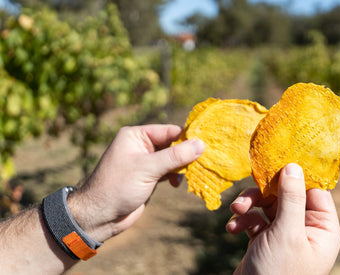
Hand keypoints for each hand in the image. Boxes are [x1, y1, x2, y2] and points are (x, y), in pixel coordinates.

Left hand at [68, 124, 203, 241]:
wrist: (99, 216)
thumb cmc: (118, 187)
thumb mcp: (148, 168)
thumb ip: (175, 156)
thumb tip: (201, 144)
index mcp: (136, 135)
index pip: (169, 131)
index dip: (187, 138)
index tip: (206, 145)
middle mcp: (141, 145)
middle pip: (172, 144)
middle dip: (186, 154)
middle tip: (202, 162)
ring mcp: (145, 162)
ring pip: (172, 159)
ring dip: (182, 167)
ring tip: (189, 175)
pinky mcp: (149, 177)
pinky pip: (168, 172)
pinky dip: (176, 176)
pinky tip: (177, 184)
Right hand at [226, 163, 339, 274]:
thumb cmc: (279, 273)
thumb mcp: (287, 233)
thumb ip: (291, 198)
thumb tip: (294, 165)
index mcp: (323, 228)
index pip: (315, 190)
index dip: (297, 175)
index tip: (278, 160)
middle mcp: (307, 229)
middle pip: (287, 194)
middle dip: (264, 193)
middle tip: (247, 193)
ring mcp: (286, 234)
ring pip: (268, 205)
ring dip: (250, 205)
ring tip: (235, 210)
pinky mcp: (266, 240)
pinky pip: (256, 220)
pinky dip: (244, 220)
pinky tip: (232, 229)